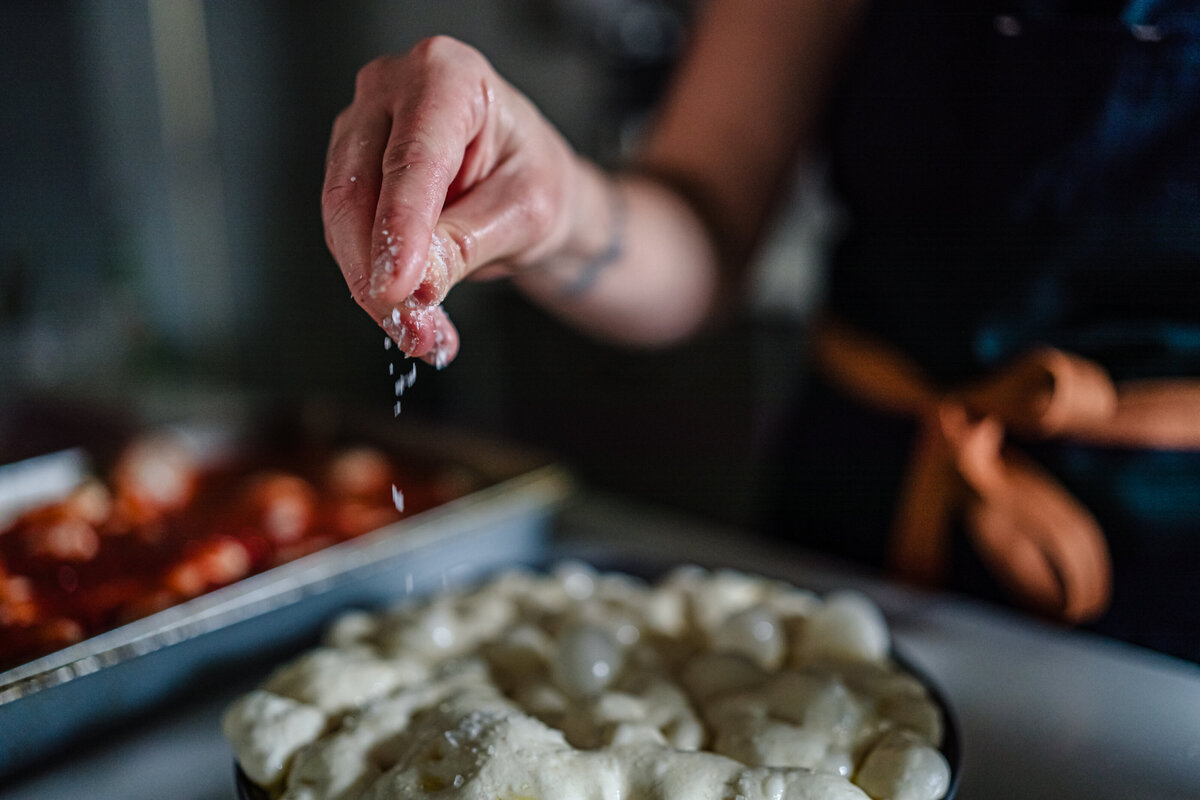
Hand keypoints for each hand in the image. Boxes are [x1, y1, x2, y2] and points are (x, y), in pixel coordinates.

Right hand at [322, 37, 585, 365]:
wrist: (527, 185)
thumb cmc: (532, 176)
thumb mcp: (523, 212)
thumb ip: (466, 242)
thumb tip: (416, 283)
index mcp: (447, 75)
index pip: (411, 160)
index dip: (401, 229)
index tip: (400, 287)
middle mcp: (393, 89)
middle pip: (358, 189)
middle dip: (380, 274)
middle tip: (415, 330)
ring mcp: (363, 127)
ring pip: (342, 219)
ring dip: (374, 288)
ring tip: (421, 335)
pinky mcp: (350, 169)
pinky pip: (346, 234)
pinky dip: (374, 284)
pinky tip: (408, 317)